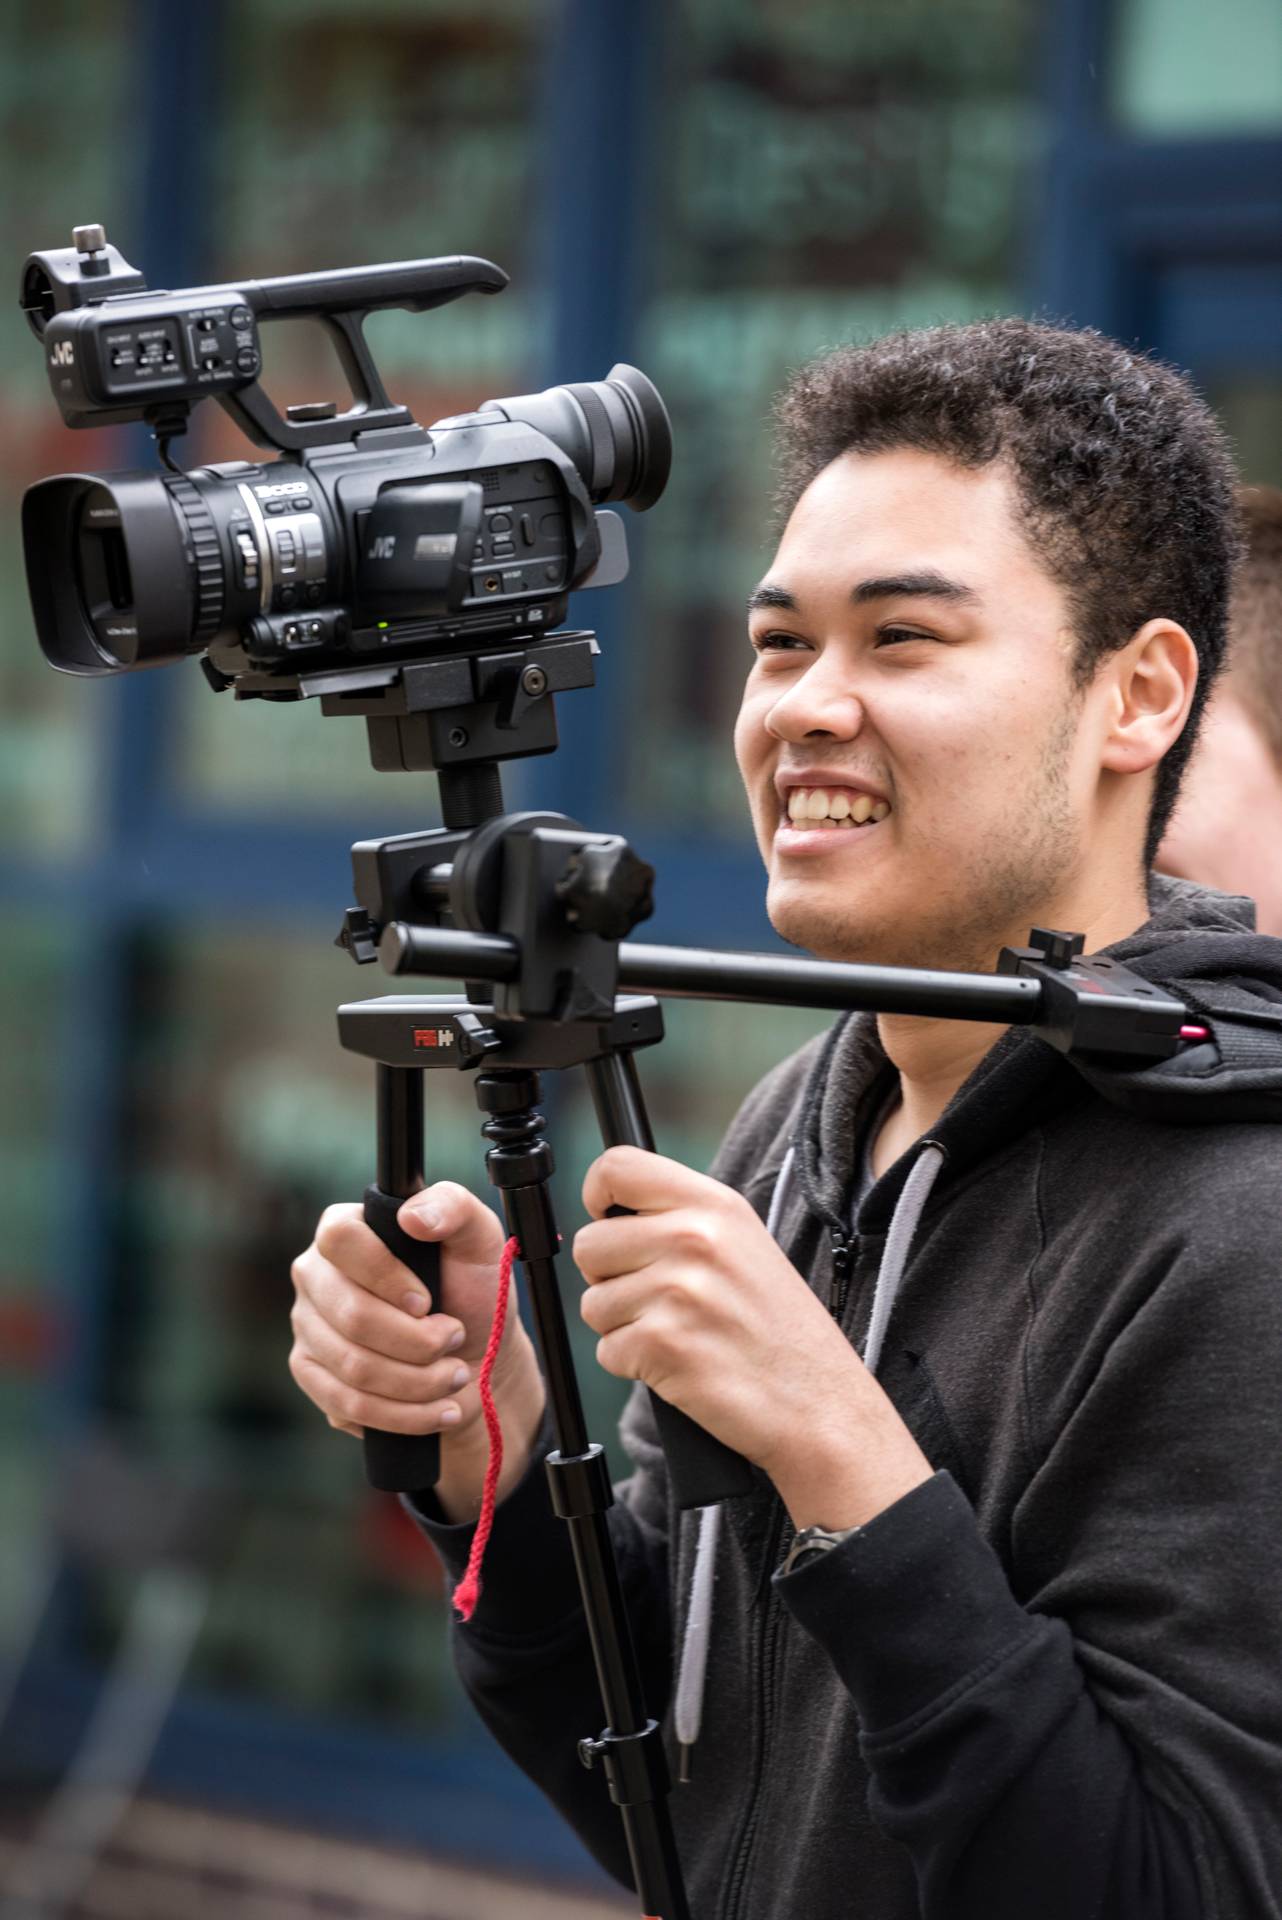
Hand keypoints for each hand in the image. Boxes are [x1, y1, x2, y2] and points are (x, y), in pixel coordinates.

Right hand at [289, 1182, 536, 1447]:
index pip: (340, 1239)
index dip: (385, 1274)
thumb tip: (411, 1217)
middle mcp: (315, 1275)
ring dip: (418, 1381)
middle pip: (351, 1315)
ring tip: (455, 1375)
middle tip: (456, 1339)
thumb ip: (453, 1208)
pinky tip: (439, 1409)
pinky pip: (348, 1403)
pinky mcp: (312, 1375)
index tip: (428, 1302)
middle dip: (417, 1341)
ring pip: (353, 1367)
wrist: (472, 1355)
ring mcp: (307, 1327)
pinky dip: (404, 1413)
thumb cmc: (471, 1289)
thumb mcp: (479, 1239)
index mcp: (345, 1230)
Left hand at [574, 1147, 881, 1478]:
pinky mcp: (662, 1344)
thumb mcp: (745, 1245)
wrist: (822, 1406)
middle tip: (657, 1301)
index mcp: (715, 1206)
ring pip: (592, 1303)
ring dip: (623, 1327)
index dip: (597, 1197)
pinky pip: (607, 1350)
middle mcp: (693, 1238)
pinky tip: (682, 1364)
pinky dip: (634, 1366)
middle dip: (608, 1279)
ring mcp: (676, 1291)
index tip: (608, 1222)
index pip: (618, 1167)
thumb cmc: (782, 1332)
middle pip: (589, 1244)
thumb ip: (682, 1220)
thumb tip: (608, 1218)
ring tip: (680, 1335)